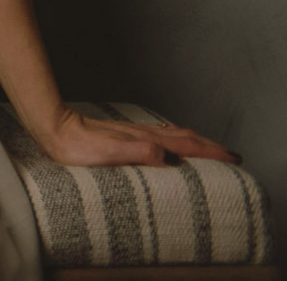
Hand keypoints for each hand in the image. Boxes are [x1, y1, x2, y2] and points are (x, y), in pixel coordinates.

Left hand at [36, 105, 241, 167]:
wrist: (54, 128)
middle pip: (184, 137)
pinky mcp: (122, 134)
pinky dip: (175, 138)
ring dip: (195, 141)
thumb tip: (170, 156)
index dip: (211, 151)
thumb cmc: (78, 146)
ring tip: (210, 147)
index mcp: (144, 140)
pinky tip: (170, 140)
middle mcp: (142, 133)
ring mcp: (133, 132)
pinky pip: (158, 135)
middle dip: (210, 146)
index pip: (186, 145)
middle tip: (233, 154)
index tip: (233, 157)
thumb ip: (140, 152)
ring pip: (172, 134)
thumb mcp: (109, 153)